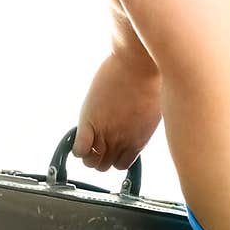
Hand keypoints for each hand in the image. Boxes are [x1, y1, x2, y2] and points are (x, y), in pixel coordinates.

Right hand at [72, 51, 162, 172]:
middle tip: (97, 140)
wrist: (138, 64)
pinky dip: (78, 147)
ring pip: (91, 162)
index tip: (111, 146)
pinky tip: (81, 135)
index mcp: (138, 141)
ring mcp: (105, 133)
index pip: (121, 164)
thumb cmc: (150, 80)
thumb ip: (141, 126)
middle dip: (99, 155)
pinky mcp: (90, 121)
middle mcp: (121, 141)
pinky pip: (79, 149)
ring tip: (88, 138)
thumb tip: (134, 128)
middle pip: (104, 166)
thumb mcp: (152, 112)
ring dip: (88, 153)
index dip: (114, 156)